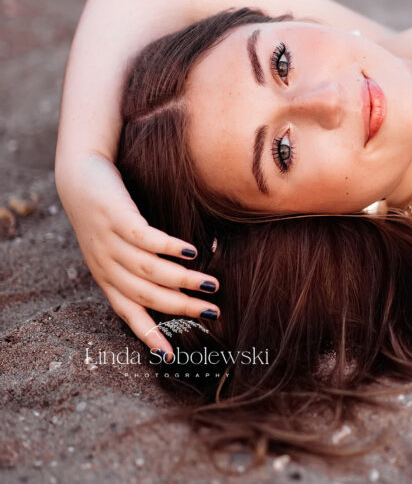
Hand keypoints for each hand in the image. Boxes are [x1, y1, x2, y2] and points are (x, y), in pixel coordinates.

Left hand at [56, 153, 218, 359]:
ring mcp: (109, 241)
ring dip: (183, 281)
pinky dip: (169, 248)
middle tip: (212, 313)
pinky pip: (145, 238)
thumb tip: (181, 283)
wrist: (79, 177)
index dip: (149, 334)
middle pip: (146, 294)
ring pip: (149, 270)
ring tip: (212, 285)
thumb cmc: (106, 212)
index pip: (129, 312)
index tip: (171, 356)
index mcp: (106, 277)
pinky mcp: (116, 216)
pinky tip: (191, 252)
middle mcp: (106, 264)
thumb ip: (139, 265)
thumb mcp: (115, 246)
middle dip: (181, 307)